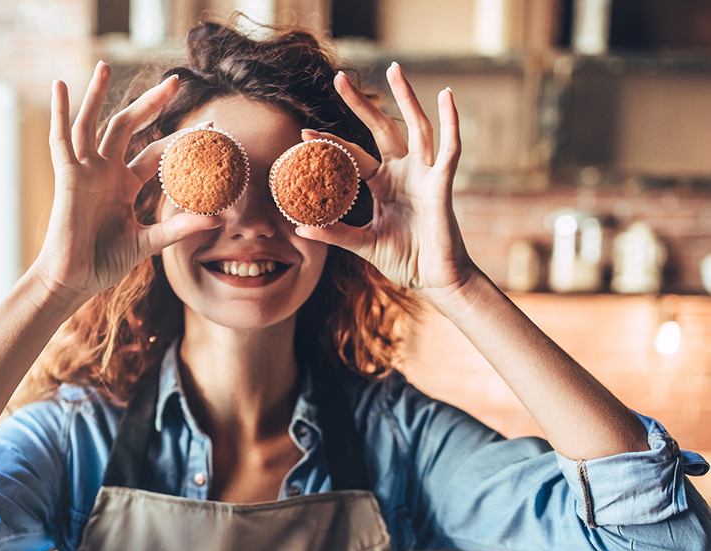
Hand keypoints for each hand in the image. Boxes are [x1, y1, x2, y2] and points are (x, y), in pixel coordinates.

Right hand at [32, 62, 220, 302]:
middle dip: (151, 104)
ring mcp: (85, 171)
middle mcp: (106, 172)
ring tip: (105, 66)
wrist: (74, 280)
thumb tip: (218, 220)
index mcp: (125, 185)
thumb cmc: (106, 262)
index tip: (210, 127)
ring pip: (93, 123)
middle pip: (129, 127)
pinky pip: (61, 139)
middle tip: (175, 80)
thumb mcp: (148, 242)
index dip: (181, 139)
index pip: (157, 153)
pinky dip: (60, 112)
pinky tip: (60, 86)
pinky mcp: (67, 176)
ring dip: (97, 94)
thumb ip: (179, 228)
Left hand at [296, 63, 476, 308]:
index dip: (330, 144)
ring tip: (394, 69)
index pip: (353, 156)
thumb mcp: (363, 244)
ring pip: (415, 127)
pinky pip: (448, 148)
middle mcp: (403, 173)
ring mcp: (423, 175)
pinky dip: (451, 122)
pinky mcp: (442, 183)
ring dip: (406, 98)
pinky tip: (446, 96)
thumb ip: (335, 233)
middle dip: (361, 104)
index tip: (303, 134)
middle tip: (339, 78)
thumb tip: (300, 227)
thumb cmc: (404, 260)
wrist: (435, 280)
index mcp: (382, 185)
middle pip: (381, 129)